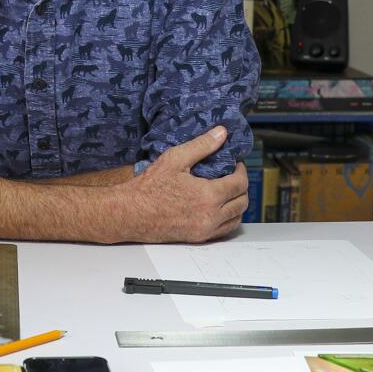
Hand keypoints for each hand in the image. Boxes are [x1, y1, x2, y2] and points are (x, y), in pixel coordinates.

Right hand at [110, 126, 246, 243]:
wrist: (130, 213)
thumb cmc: (149, 187)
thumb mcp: (175, 158)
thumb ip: (202, 145)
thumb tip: (221, 133)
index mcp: (208, 195)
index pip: (240, 183)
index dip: (241, 170)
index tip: (235, 164)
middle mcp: (210, 216)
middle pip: (242, 202)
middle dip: (241, 186)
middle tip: (232, 176)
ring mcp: (205, 230)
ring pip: (236, 218)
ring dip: (237, 204)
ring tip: (227, 191)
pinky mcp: (198, 238)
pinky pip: (224, 230)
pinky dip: (228, 219)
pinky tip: (219, 208)